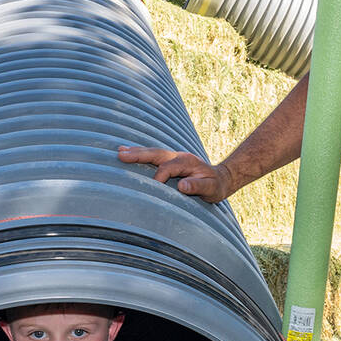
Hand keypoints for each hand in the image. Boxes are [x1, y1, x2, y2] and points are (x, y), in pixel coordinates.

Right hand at [117, 146, 232, 202]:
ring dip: (136, 152)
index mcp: (187, 162)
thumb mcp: (212, 189)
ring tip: (120, 151)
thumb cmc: (215, 186)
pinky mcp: (170, 161)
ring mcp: (174, 157)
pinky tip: (128, 152)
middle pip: (156, 153)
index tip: (154, 187)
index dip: (160, 176)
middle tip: (121, 155)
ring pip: (153, 153)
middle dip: (139, 154)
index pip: (168, 167)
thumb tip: (182, 186)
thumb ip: (198, 187)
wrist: (221, 179)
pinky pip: (154, 156)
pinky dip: (141, 154)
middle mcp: (179, 156)